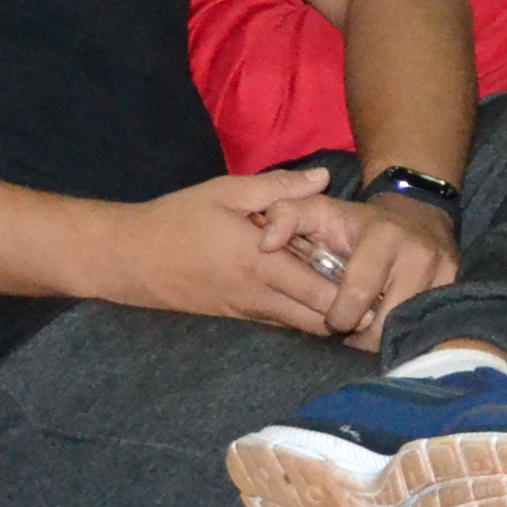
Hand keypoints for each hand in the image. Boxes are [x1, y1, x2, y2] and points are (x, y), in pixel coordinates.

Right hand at [97, 167, 355, 333]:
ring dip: (328, 315)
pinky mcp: (236, 320)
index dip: (357, 294)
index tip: (381, 279)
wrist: (126, 259)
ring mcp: (247, 313)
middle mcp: (259, 297)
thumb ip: (279, 187)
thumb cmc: (176, 219)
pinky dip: (302, 315)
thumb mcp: (226, 191)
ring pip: (302, 329)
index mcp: (262, 264)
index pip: (323, 294)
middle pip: (320, 322)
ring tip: (354, 294)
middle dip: (351, 312)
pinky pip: (280, 325)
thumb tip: (324, 178)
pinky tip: (314, 296)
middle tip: (377, 292)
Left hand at [264, 181, 465, 343]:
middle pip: (386, 321)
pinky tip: (391, 325)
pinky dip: (407, 331)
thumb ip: (285, 217)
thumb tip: (265, 245)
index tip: (331, 320)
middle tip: (349, 331)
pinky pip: (429, 324)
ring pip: (409, 327)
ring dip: (383, 337)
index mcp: (381, 237)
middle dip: (361, 335)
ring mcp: (442, 270)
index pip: (358, 295)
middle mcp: (418, 253)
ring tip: (367, 330)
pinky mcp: (456, 283)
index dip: (339, 318)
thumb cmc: (357, 221)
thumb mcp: (319, 210)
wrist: (416, 212)